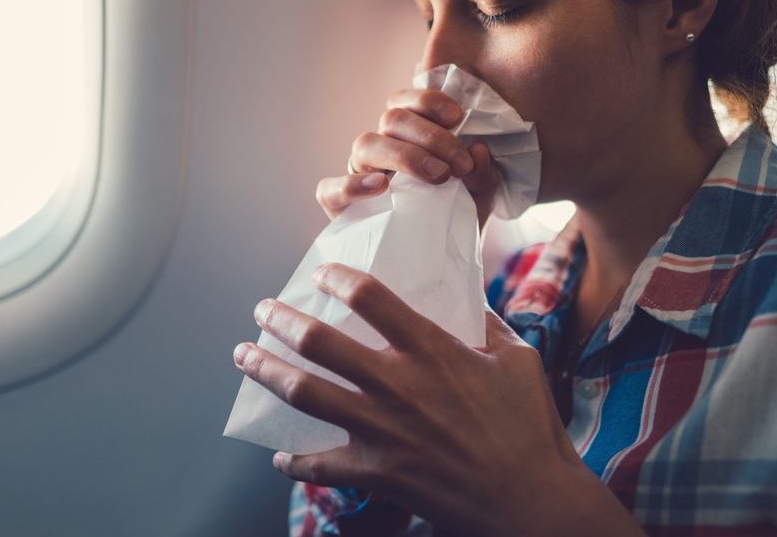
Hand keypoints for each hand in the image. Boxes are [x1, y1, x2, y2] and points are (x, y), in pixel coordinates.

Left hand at [232, 263, 643, 536]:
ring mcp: (382, 430)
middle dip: (281, 320)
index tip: (321, 274)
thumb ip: (487, 326)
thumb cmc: (531, 429)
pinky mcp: (378, 473)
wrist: (532, 502)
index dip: (337, 278)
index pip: (370, 297)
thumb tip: (469, 300)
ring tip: (244, 356)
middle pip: (319, 342)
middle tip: (263, 310)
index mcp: (432, 350)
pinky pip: (321, 467)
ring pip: (304, 394)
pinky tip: (282, 456)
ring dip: (266, 371)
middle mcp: (397, 384)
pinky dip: (296, 462)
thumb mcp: (518, 362)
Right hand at [315, 89, 501, 226]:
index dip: (429, 100)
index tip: (458, 116)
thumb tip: (479, 150)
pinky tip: (382, 187)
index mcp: (408, 135)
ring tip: (438, 177)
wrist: (437, 261)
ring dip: (404, 155)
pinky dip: (353, 184)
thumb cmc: (454, 217)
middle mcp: (381, 148)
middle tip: (460, 164)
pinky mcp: (339, 205)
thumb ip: (482, 174)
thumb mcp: (478, 196)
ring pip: (365, 144)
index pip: (408, 102)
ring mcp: (358, 174)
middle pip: (391, 119)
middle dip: (430, 136)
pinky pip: (330, 189)